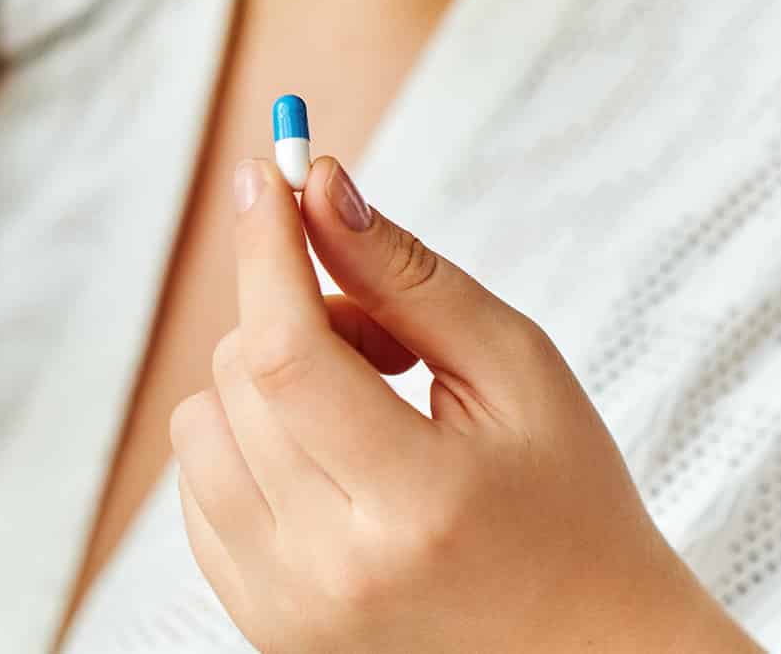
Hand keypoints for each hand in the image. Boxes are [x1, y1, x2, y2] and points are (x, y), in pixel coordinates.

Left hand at [170, 156, 758, 652]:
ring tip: (363, 408)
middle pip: (241, 377)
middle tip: (387, 345)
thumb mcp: (516, 372)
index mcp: (414, 504)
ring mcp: (284, 606)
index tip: (265, 175)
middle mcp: (331, 568)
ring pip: (202, 425)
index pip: (288, 354)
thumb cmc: (566, 503)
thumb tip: (318, 185)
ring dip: (263, 383)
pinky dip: (246, 442)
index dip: (265, 249)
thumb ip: (407, 276)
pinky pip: (197, 487)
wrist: (584, 652)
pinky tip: (329, 459)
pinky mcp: (258, 622)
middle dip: (296, 316)